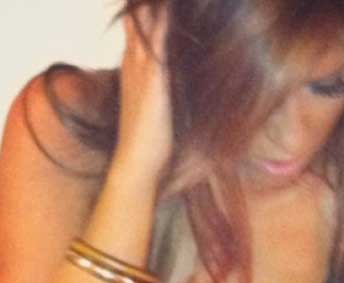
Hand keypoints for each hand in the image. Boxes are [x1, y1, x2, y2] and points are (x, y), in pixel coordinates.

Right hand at [114, 6, 172, 182]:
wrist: (136, 164)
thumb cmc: (147, 145)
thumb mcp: (152, 112)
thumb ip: (156, 95)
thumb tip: (166, 93)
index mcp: (133, 73)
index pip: (135, 33)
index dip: (142, 16)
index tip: (149, 7)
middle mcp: (134, 67)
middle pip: (137, 22)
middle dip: (145, 9)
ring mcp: (141, 72)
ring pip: (145, 26)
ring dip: (152, 10)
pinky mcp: (153, 82)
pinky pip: (158, 42)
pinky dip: (162, 23)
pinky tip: (169, 8)